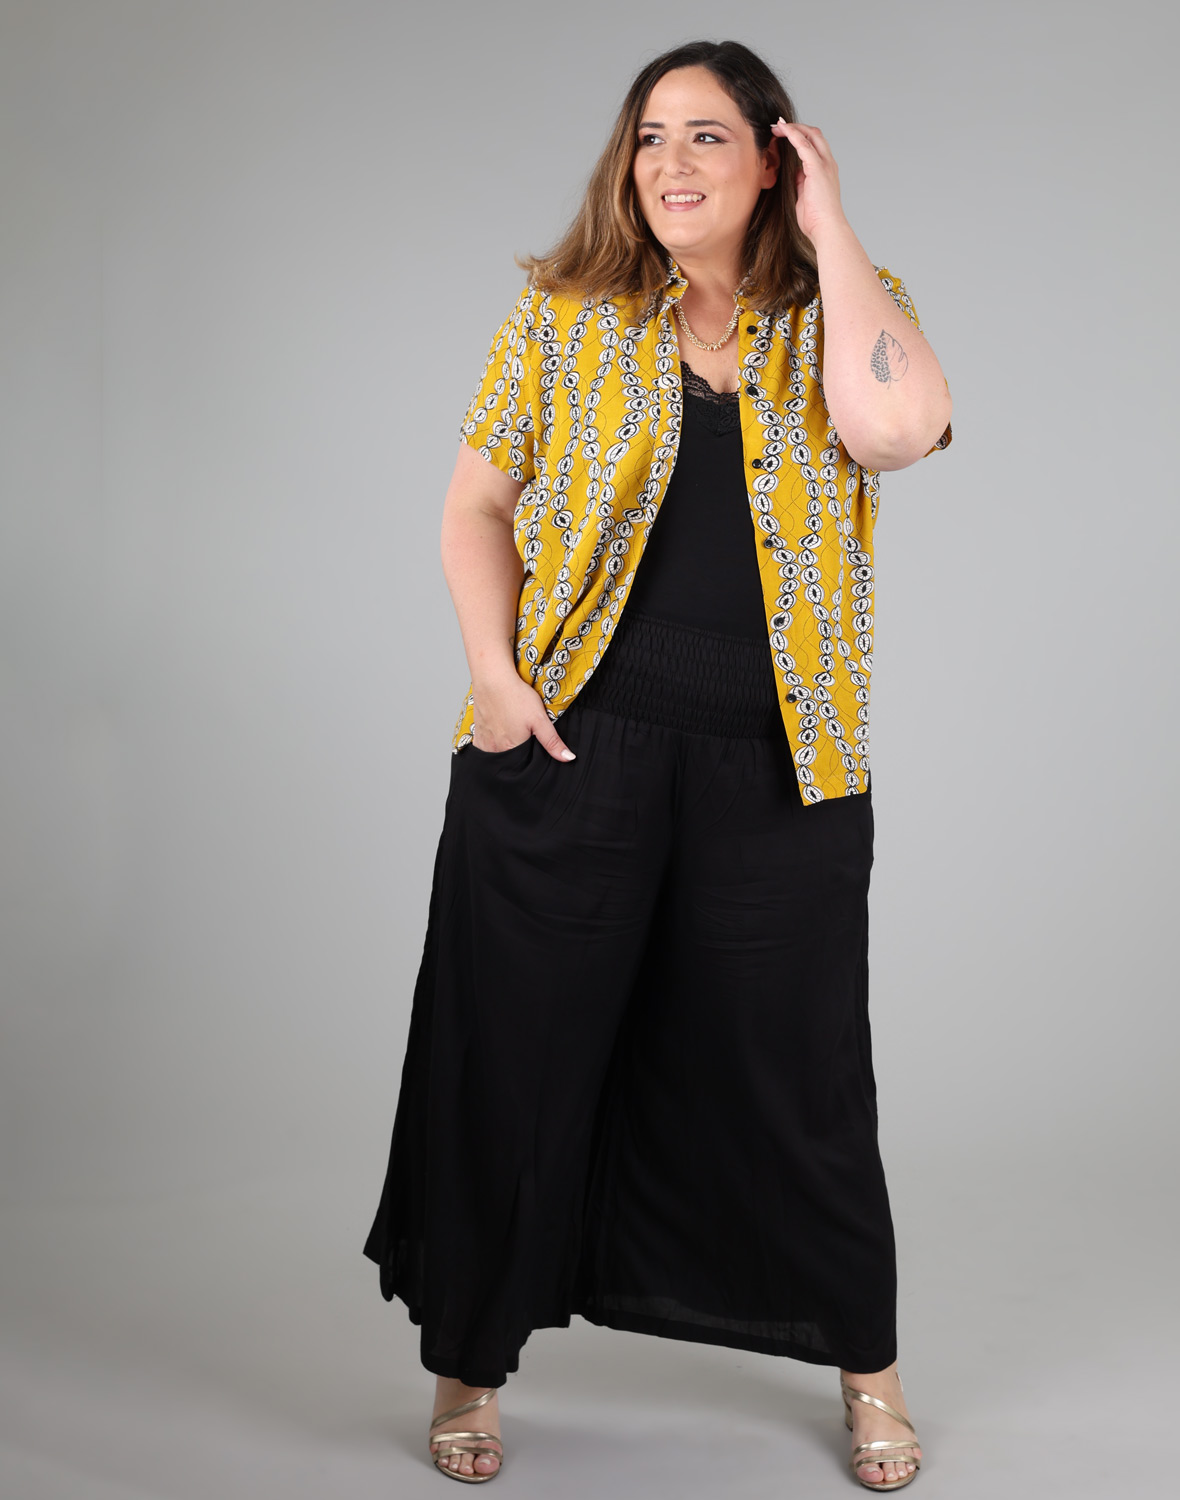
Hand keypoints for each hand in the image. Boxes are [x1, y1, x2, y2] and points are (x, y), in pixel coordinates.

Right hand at [471, 675, 576, 760]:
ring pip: (497, 755)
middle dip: (519, 755)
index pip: (526, 764)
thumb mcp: (540, 719)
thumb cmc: (516, 696)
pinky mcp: (478, 734)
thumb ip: (553, 741)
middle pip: (511, 761)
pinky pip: (485, 748)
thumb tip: (568, 758)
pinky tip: (499, 735)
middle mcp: (496, 750)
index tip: (535, 746)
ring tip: (512, 733)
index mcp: (513, 749)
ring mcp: (485, 743)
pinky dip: (492, 746)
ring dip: (505, 750)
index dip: (532, 757)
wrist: (493, 679)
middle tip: (524, 735)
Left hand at [770, 118, 846, 244]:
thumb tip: (794, 174)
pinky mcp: (817, 168)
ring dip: (792, 128)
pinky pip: (804, 144)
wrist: (826, 228)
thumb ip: (801, 182)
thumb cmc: (816, 219)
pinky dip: (792, 134)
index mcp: (825, 171)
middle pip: (814, 135)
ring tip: (777, 125)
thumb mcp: (805, 196)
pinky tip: (782, 129)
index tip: (782, 135)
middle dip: (796, 127)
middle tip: (778, 126)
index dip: (799, 137)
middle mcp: (828, 164)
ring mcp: (824, 165)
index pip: (814, 145)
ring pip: (810, 135)